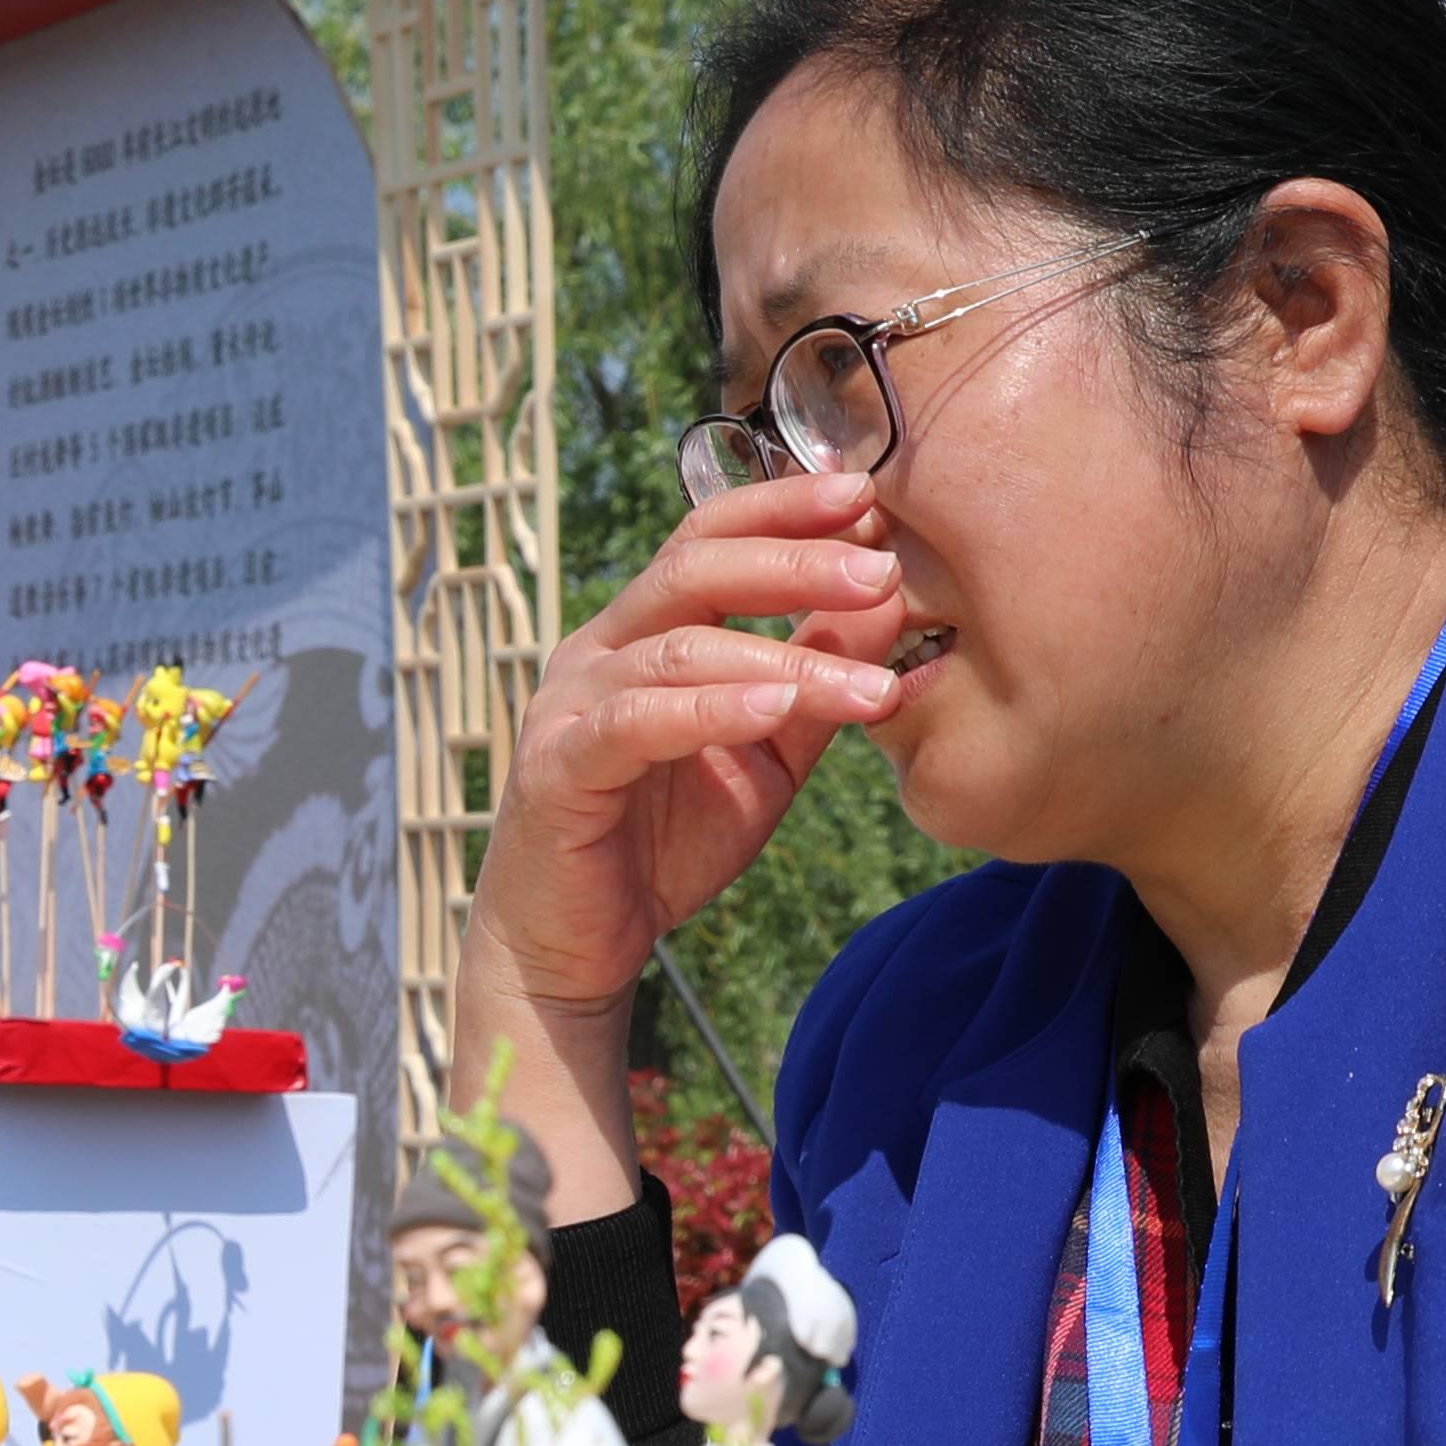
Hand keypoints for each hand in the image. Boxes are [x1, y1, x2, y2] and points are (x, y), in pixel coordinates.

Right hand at [469, 473, 907, 1033]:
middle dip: (793, 560)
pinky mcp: (557, 770)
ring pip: (680, 649)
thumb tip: (887, 600)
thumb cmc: (662, 842)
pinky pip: (637, 724)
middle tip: (881, 567)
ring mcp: (570, 705)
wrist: (573, 946)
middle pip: (692, 567)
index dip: (784, 509)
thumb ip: (817, 683)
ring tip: (871, 682)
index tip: (870, 498)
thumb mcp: (767, 757)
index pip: (710, 538)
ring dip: (784, 658)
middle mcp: (599, 651)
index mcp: (645, 632)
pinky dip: (711, 710)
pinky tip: (776, 708)